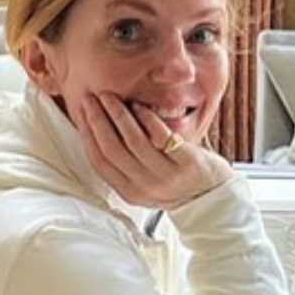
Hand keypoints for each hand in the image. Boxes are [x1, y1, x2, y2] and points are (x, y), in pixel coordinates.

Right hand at [71, 91, 232, 208]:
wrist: (212, 196)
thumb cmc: (175, 181)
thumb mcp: (144, 182)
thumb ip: (123, 165)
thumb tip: (95, 132)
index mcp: (130, 192)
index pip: (99, 161)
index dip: (87, 134)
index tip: (81, 111)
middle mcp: (146, 187)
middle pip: (112, 150)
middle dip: (98, 120)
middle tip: (91, 99)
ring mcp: (167, 176)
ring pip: (134, 142)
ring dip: (119, 116)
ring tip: (111, 97)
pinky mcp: (187, 164)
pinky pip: (161, 137)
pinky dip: (147, 119)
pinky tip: (140, 106)